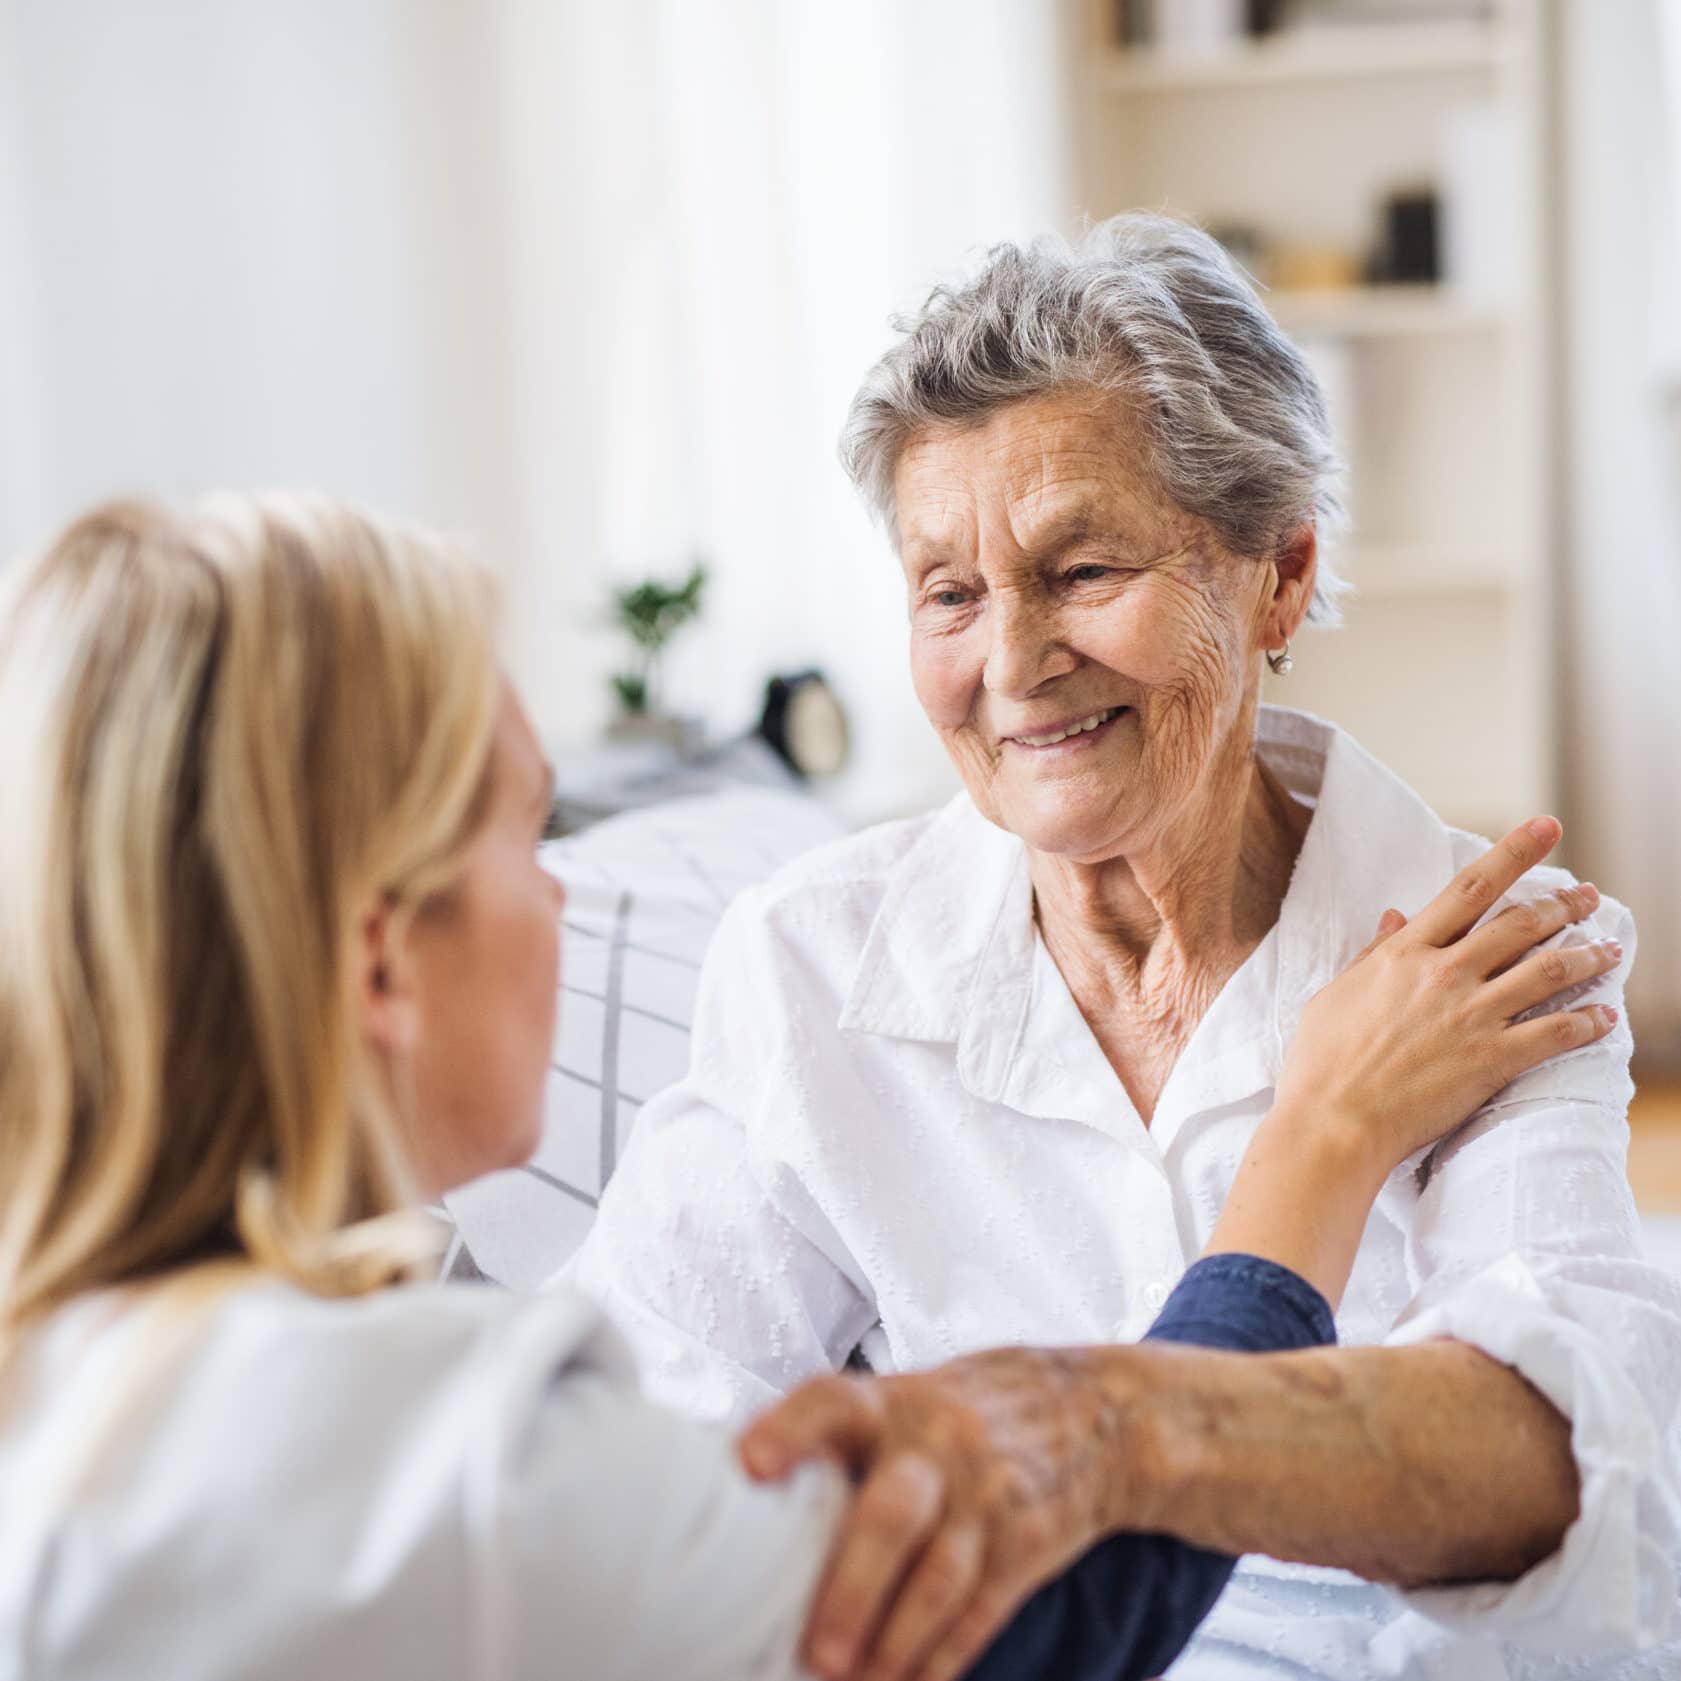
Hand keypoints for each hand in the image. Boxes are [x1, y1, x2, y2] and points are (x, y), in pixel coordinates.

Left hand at [738, 1346, 1149, 1680]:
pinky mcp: (1025, 1545)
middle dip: (853, 1588)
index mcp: (891, 1402)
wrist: (1097, 1414)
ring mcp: (986, 1496)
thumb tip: (736, 1492)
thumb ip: (839, 1442)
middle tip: (816, 1652)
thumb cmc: (960, 1412)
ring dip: (894, 1643)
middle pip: (893, 1513)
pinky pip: (980, 1612)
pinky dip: (942, 1658)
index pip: (832, 1401)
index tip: (748, 1465)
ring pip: (940, 1577)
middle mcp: (938, 1443)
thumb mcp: (905, 1398)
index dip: (790, 1429)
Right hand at [1272, 816, 1619, 1177]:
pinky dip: (1587, 1022)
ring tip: (1610, 949)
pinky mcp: (1492, 1059)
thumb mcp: (1336, 993)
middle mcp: (1445, 974)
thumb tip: (1395, 917)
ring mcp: (1472, 1016)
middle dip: (1563, 904)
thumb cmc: (1323, 1061)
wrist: (1335, 1120)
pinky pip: (1555, 1033)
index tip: (1547, 828)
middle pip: (1520, 925)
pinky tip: (1606, 1016)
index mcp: (1405, 953)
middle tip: (1589, 897)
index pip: (1470, 888)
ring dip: (1586, 956)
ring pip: (1547, 971)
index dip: (1514, 852)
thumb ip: (1373, 954)